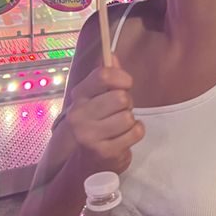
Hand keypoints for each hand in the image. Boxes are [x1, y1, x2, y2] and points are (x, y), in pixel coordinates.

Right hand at [64, 58, 144, 173]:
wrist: (90, 162)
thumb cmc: (99, 123)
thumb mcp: (99, 98)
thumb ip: (107, 76)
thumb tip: (111, 54)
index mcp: (79, 96)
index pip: (103, 76)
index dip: (121, 78)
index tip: (126, 84)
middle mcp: (79, 114)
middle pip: (121, 98)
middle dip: (128, 104)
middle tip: (120, 111)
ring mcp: (89, 135)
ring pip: (128, 117)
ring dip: (131, 121)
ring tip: (121, 127)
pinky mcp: (103, 152)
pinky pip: (135, 133)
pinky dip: (136, 133)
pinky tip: (124, 138)